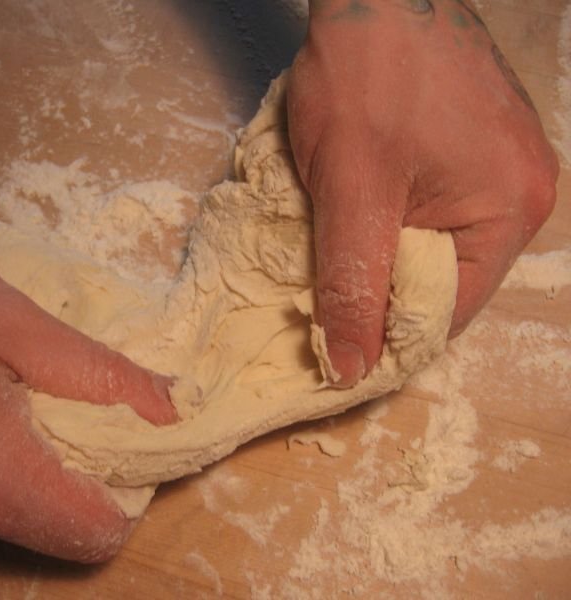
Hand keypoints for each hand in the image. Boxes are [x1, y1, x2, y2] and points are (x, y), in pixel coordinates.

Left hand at [287, 0, 557, 386]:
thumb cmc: (365, 77)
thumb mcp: (351, 191)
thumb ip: (353, 283)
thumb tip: (352, 367)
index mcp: (510, 211)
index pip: (448, 313)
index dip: (387, 341)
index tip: (336, 359)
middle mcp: (519, 194)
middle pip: (442, 283)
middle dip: (380, 297)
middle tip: (322, 308)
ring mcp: (497, 168)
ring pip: (431, 247)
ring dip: (379, 259)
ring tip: (331, 262)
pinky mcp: (469, 150)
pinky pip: (430, 211)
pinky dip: (388, 225)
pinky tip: (352, 221)